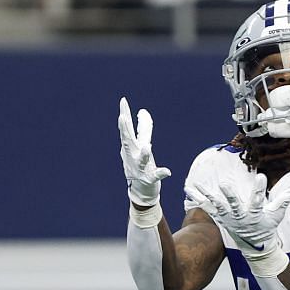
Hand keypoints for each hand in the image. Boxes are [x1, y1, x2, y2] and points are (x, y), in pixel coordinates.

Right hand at [118, 97, 171, 219]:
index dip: (125, 114)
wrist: (140, 189)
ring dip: (143, 154)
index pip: (128, 128)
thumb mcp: (141, 145)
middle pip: (128, 141)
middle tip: (122, 117)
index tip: (123, 100)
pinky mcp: (148, 179)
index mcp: (132, 147)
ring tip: (147, 147)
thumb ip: (144, 129)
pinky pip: (154, 176)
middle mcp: (133, 156)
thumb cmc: (141, 164)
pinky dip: (160, 173)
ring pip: (141, 160)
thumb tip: (143, 112)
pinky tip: (167, 171)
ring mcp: (140, 168)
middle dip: (125, 130)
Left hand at [189, 166, 289, 273]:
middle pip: (234, 205)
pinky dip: (197, 198)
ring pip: (216, 205)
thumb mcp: (277, 215)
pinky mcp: (220, 218)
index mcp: (255, 215)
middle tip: (224, 184)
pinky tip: (188, 189)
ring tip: (196, 184)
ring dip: (206, 195)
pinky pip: (207, 207)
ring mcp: (228, 218)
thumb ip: (285, 200)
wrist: (254, 247)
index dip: (260, 190)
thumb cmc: (266, 228)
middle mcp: (240, 216)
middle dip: (229, 195)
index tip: (262, 177)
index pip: (259, 201)